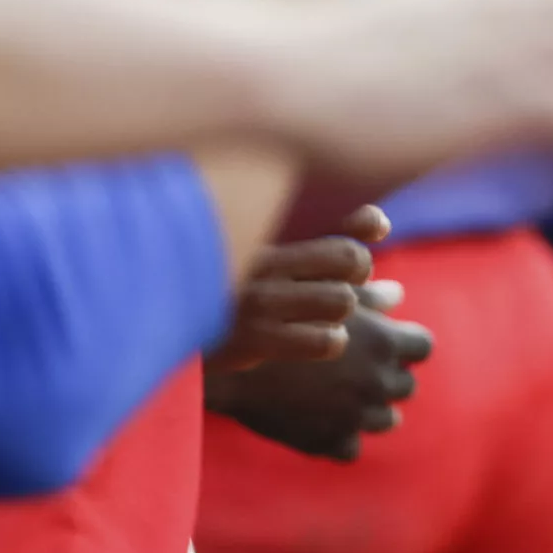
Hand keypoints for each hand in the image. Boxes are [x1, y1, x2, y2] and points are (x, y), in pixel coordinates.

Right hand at [205, 298, 434, 461]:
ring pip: (386, 419)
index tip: (386, 340)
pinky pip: (352, 446)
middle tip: (358, 366)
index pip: (423, 347)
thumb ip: (370, 296)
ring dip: (369, 407)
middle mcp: (376, 383)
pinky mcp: (328, 444)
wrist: (229, 362)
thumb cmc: (278, 314)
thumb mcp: (325, 295)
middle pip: (406, 385)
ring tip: (340, 393)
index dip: (406, 343)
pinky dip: (341, 435)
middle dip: (388, 375)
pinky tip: (321, 417)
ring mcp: (354, 417)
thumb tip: (398, 294)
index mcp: (384, 343)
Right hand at [209, 208, 389, 371]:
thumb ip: (325, 254)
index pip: (331, 213)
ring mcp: (259, 300)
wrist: (162, 325)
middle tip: (346, 281)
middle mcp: (264, 261)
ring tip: (327, 313)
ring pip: (342, 299)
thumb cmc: (226, 289)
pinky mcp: (253, 340)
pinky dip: (331, 340)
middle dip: (357, 271)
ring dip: (342, 309)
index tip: (376, 228)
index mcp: (263, 231)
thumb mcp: (265, 259)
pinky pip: (325, 338)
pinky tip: (318, 339)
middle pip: (350, 257)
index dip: (363, 224)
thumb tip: (390, 255)